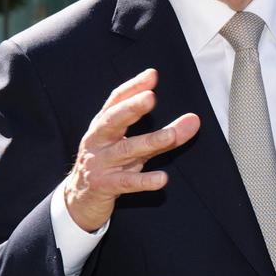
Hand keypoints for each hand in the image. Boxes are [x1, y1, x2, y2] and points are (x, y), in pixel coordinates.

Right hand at [65, 68, 199, 231]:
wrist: (80, 200)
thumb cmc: (112, 166)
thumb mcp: (136, 148)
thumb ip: (165, 135)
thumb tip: (194, 120)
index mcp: (104, 126)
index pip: (116, 101)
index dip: (133, 87)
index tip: (152, 74)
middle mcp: (98, 140)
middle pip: (113, 120)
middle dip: (131, 108)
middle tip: (151, 97)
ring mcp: (99, 163)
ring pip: (125, 150)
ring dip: (148, 141)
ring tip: (170, 136)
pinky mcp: (104, 186)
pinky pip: (126, 183)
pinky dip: (144, 181)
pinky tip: (162, 179)